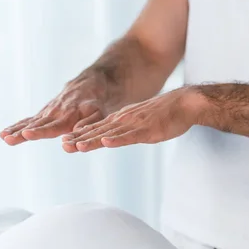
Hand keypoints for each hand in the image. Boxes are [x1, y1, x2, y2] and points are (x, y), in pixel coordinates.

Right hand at [0, 74, 112, 144]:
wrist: (91, 82)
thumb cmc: (97, 101)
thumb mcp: (99, 112)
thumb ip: (89, 123)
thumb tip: (76, 134)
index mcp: (69, 115)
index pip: (52, 126)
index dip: (40, 131)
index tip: (27, 134)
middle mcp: (55, 113)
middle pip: (36, 125)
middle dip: (22, 133)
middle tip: (8, 138)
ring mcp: (47, 112)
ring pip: (29, 122)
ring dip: (16, 130)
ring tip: (3, 137)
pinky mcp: (43, 113)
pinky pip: (29, 120)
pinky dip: (17, 126)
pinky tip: (3, 134)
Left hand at [61, 87, 202, 152]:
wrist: (185, 103)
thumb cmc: (164, 115)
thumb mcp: (138, 122)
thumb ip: (125, 130)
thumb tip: (112, 137)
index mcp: (121, 119)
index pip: (96, 128)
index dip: (80, 135)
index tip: (64, 141)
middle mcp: (124, 120)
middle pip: (98, 131)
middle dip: (80, 139)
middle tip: (63, 145)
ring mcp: (134, 124)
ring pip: (110, 134)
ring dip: (93, 140)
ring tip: (77, 146)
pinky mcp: (147, 130)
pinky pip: (130, 136)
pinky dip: (118, 139)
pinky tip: (106, 142)